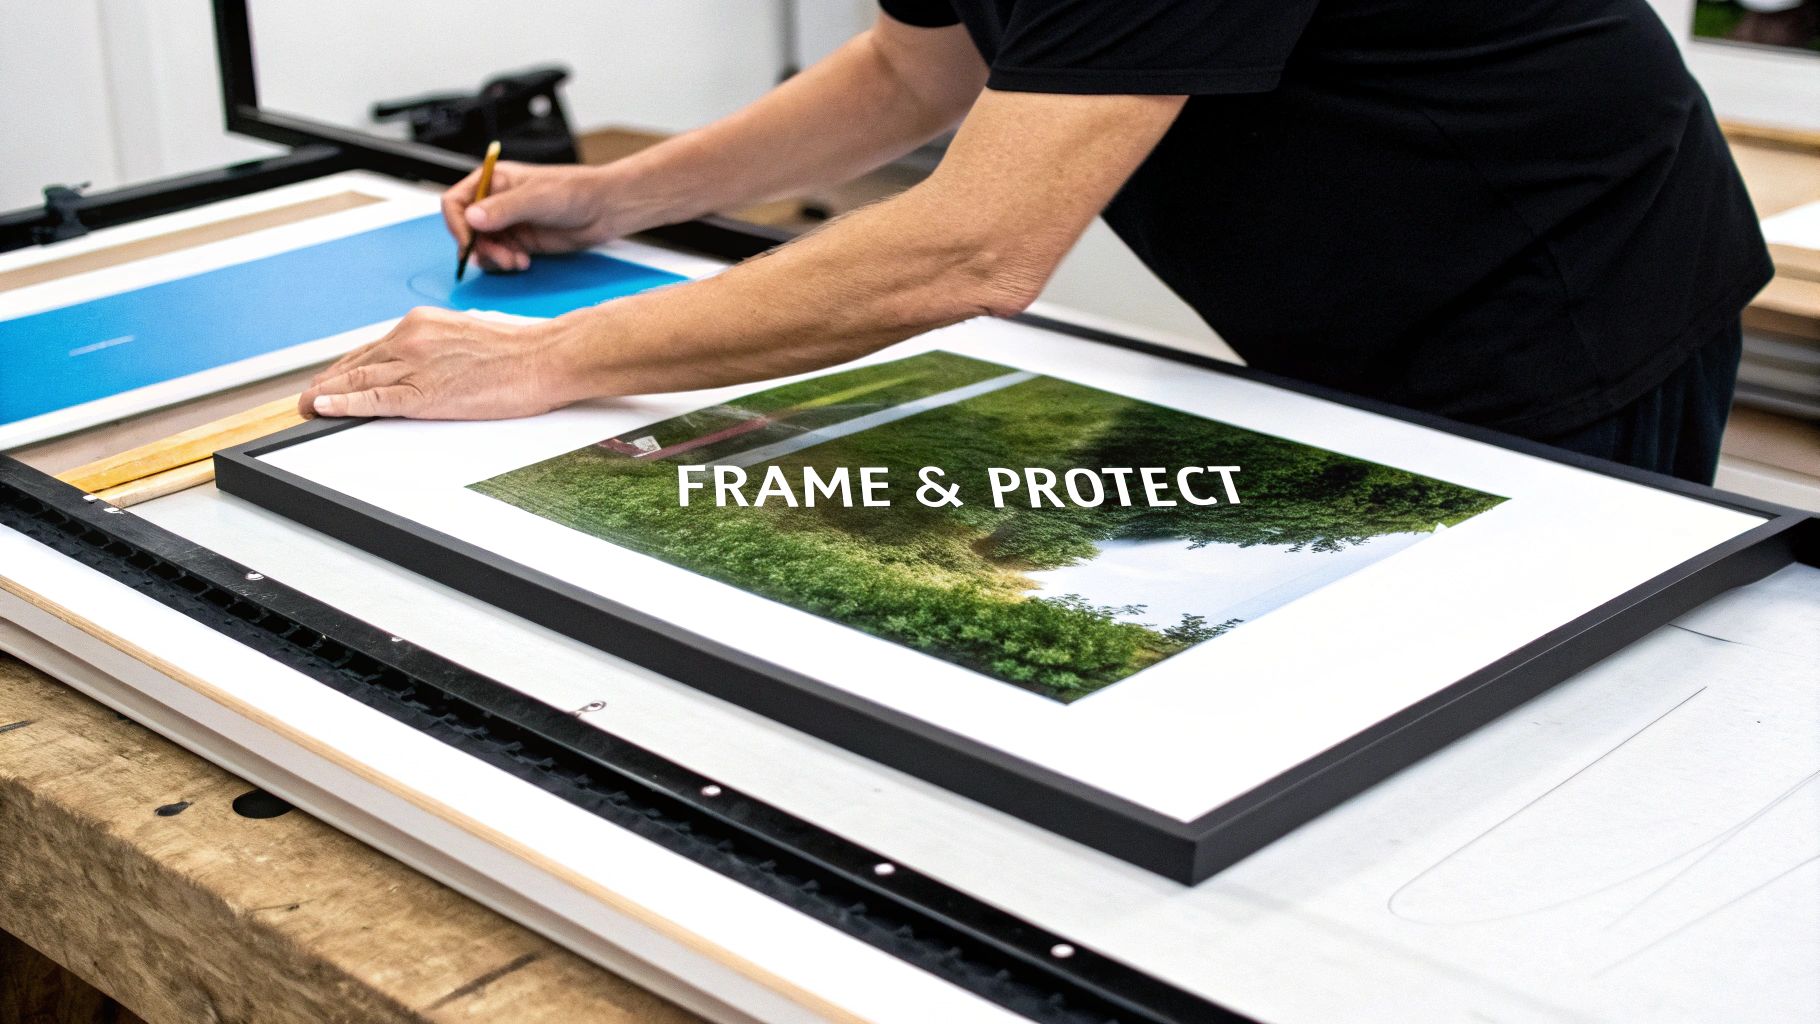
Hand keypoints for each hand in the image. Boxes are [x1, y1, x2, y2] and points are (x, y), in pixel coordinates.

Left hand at [300, 307, 579, 419]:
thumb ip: (436, 349)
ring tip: (306, 408)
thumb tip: (424, 367)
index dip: (345, 369)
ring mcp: (416, 363)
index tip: (329, 380)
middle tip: (306, 399)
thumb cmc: (519, 352)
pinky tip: (323, 408)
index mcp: (421, 323)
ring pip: (358, 381)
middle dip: (328, 383)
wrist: (546, 356)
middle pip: (357, 364)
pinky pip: (374, 400)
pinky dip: (343, 405)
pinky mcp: (425, 392)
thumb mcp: (465, 337)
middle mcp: (411, 337)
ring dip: (326, 396)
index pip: (371, 349)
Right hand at [442, 161, 620, 272]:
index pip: (455, 201)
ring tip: (516, 262)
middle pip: (466, 229)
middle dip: (480, 247)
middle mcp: (496, 202)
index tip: (469, 243)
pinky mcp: (520, 241)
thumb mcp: (536, 198)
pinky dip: (505, 263)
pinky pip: (499, 256)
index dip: (456, 224)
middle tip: (502, 258)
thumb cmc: (574, 192)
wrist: (604, 209)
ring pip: (482, 246)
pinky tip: (523, 263)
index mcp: (493, 180)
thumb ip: (503, 209)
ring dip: (494, 258)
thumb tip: (471, 218)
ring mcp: (507, 223)